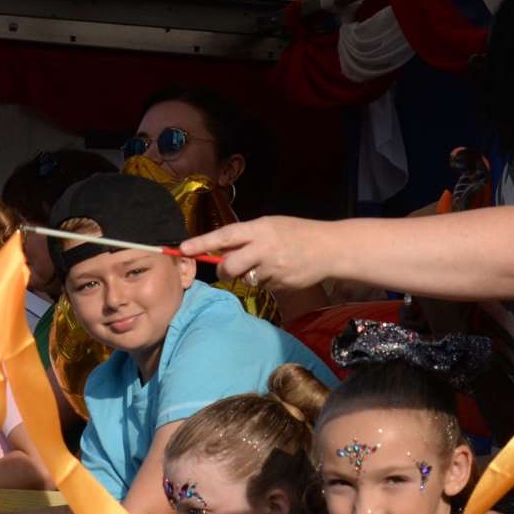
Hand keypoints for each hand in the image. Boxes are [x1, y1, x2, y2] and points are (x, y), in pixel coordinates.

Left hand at [180, 216, 329, 289]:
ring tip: (269, 264)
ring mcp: (272, 268)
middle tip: (227, 270)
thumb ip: (247, 238)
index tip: (182, 248)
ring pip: (245, 279)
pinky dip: (266, 281)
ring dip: (249, 276)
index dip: (202, 242)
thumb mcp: (271, 226)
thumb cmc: (297, 234)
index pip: (224, 236)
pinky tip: (281, 272)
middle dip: (223, 271)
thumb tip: (223, 253)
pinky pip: (262, 286)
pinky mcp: (280, 284)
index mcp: (260, 229)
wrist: (330, 248)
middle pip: (229, 266)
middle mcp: (264, 248)